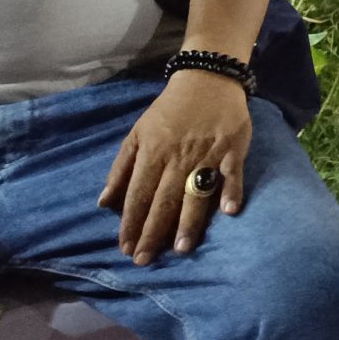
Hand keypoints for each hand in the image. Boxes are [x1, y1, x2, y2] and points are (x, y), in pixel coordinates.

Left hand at [98, 72, 252, 263]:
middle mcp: (178, 157)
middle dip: (153, 232)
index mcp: (153, 153)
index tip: (125, 248)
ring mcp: (208, 153)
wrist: (206, 80)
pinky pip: (233, 173)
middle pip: (164, 200)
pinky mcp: (234, 148)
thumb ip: (121, 168)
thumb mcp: (137, 133)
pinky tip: (229, 211)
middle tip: (145, 260)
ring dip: (188, 221)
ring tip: (180, 249)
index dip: (131, 223)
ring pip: (196, 192)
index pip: (138, 195)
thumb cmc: (168, 110)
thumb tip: (104, 202)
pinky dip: (232, 190)